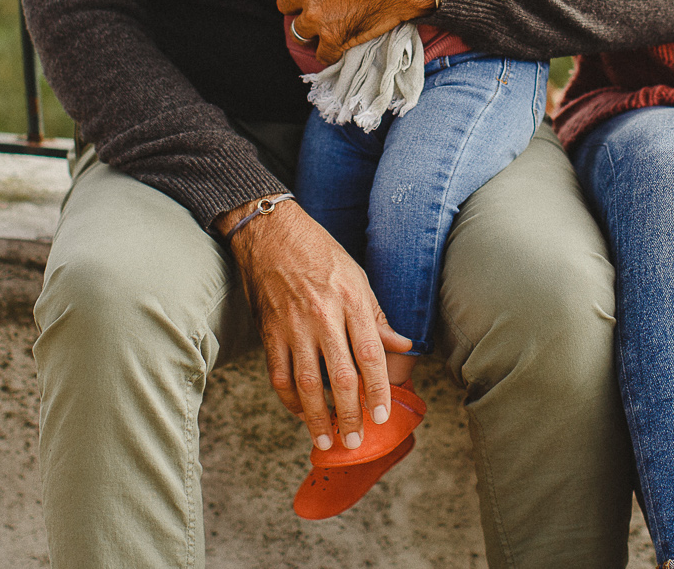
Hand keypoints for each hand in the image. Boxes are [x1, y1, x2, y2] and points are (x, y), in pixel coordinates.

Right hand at [218, 198, 412, 451]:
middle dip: (350, 415)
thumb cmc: (318, 252)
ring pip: (307, 385)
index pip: (371, 355)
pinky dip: (289, 400)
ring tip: (326, 441)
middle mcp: (323, 316)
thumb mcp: (357, 276)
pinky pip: (279, 375)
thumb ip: (378, 316)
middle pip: (341, 378)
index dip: (379, 390)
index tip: (382, 415)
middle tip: (356, 440)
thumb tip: (404, 346)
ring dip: (317, 419)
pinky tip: (300, 413)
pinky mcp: (269, 332)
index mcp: (351, 300)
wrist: (270, 233)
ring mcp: (293, 326)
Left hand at [278, 0, 437, 62]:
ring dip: (311, 31)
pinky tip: (341, 47)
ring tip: (328, 29)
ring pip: (298, 32)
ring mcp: (316, 15)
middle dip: (300, 5)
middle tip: (319, 5)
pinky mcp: (333, 37)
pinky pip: (322, 54)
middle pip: (285, 2)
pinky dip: (331, 52)